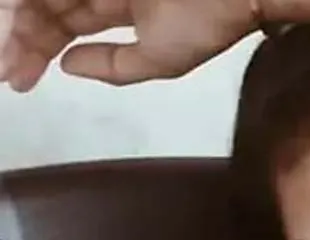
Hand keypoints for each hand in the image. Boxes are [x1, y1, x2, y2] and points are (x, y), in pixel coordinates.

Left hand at [0, 0, 255, 90]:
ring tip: (8, 44)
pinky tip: (19, 11)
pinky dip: (39, 0)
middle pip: (47, 7)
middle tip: (5, 63)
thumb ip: (114, 65)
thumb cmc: (207, 23)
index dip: (37, 50)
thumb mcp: (160, 60)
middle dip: (21, 36)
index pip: (66, 26)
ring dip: (23, 15)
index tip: (15, 79)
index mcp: (121, 5)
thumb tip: (67, 65)